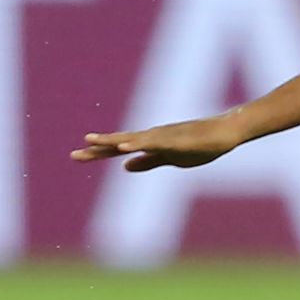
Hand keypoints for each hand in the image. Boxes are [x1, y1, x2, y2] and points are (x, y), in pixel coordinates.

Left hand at [73, 113, 246, 171]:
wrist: (226, 132)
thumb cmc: (202, 144)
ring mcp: (164, 136)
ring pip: (133, 139)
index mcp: (150, 144)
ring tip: (92, 142)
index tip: (76, 156)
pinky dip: (138, 143)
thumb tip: (124, 166)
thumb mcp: (171, 158)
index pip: (118, 149)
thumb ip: (148, 161)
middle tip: (73, 155)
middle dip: (97, 149)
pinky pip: (155, 142)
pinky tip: (125, 146)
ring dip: (112, 141)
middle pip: (120, 143)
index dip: (98, 153)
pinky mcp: (177, 138)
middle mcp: (152, 137)